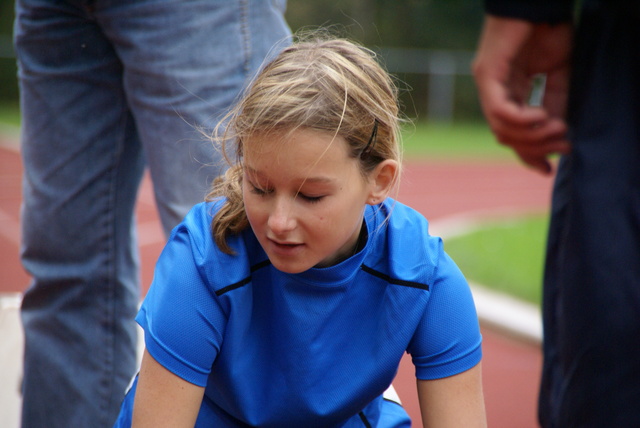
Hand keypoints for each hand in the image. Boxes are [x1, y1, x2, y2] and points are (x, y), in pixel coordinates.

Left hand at [472, 15, 572, 173]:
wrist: (537, 2)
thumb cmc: (547, 31)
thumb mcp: (558, 74)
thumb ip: (556, 103)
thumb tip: (558, 135)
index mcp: (507, 94)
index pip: (511, 135)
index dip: (528, 155)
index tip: (549, 169)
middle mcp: (492, 93)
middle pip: (506, 138)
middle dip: (536, 147)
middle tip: (564, 144)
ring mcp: (486, 85)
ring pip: (502, 129)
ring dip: (533, 136)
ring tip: (558, 128)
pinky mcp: (486, 75)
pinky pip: (500, 110)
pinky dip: (522, 119)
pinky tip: (541, 115)